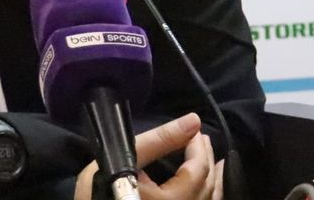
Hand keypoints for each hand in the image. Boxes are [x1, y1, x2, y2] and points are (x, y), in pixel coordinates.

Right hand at [74, 113, 223, 199]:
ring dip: (213, 180)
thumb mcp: (124, 158)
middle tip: (200, 139)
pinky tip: (205, 187)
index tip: (193, 130)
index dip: (198, 147)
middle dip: (206, 159)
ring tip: (215, 162)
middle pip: (207, 186)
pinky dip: (206, 194)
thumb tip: (193, 120)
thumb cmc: (98, 190)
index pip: (198, 170)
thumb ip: (160, 139)